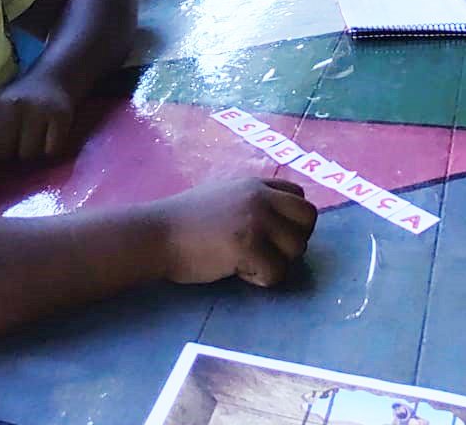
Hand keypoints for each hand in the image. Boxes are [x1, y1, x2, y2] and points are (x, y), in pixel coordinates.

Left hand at [0, 73, 75, 163]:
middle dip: (8, 155)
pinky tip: (48, 137)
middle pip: (2, 153)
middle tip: (14, 143)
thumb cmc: (16, 102)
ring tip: (32, 139)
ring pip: (28, 154)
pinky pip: (51, 150)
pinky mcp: (60, 115)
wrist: (53, 78)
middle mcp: (12, 106)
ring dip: (30, 153)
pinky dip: (50, 149)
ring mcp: (38, 110)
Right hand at [157, 178, 317, 286]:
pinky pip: (277, 272)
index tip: (272, 235)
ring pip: (297, 248)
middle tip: (270, 253)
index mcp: (256, 184)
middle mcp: (261, 197)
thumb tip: (278, 220)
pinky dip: (262, 279)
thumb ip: (253, 201)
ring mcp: (256, 221)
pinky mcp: (248, 247)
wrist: (156, 234)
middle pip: (308, 218)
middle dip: (296, 240)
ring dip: (278, 262)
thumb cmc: (184, 220)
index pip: (299, 196)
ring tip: (249, 263)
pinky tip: (238, 272)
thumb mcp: (224, 195)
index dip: (291, 220)